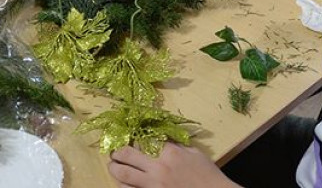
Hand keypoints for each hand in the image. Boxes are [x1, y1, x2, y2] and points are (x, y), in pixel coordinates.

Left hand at [108, 143, 235, 187]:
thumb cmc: (208, 176)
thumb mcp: (194, 153)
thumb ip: (176, 146)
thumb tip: (163, 140)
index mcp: (169, 153)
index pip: (143, 140)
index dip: (133, 138)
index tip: (127, 138)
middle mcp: (158, 168)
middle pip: (125, 156)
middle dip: (115, 154)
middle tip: (113, 154)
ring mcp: (154, 186)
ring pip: (124, 178)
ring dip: (116, 172)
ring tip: (114, 169)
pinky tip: (124, 185)